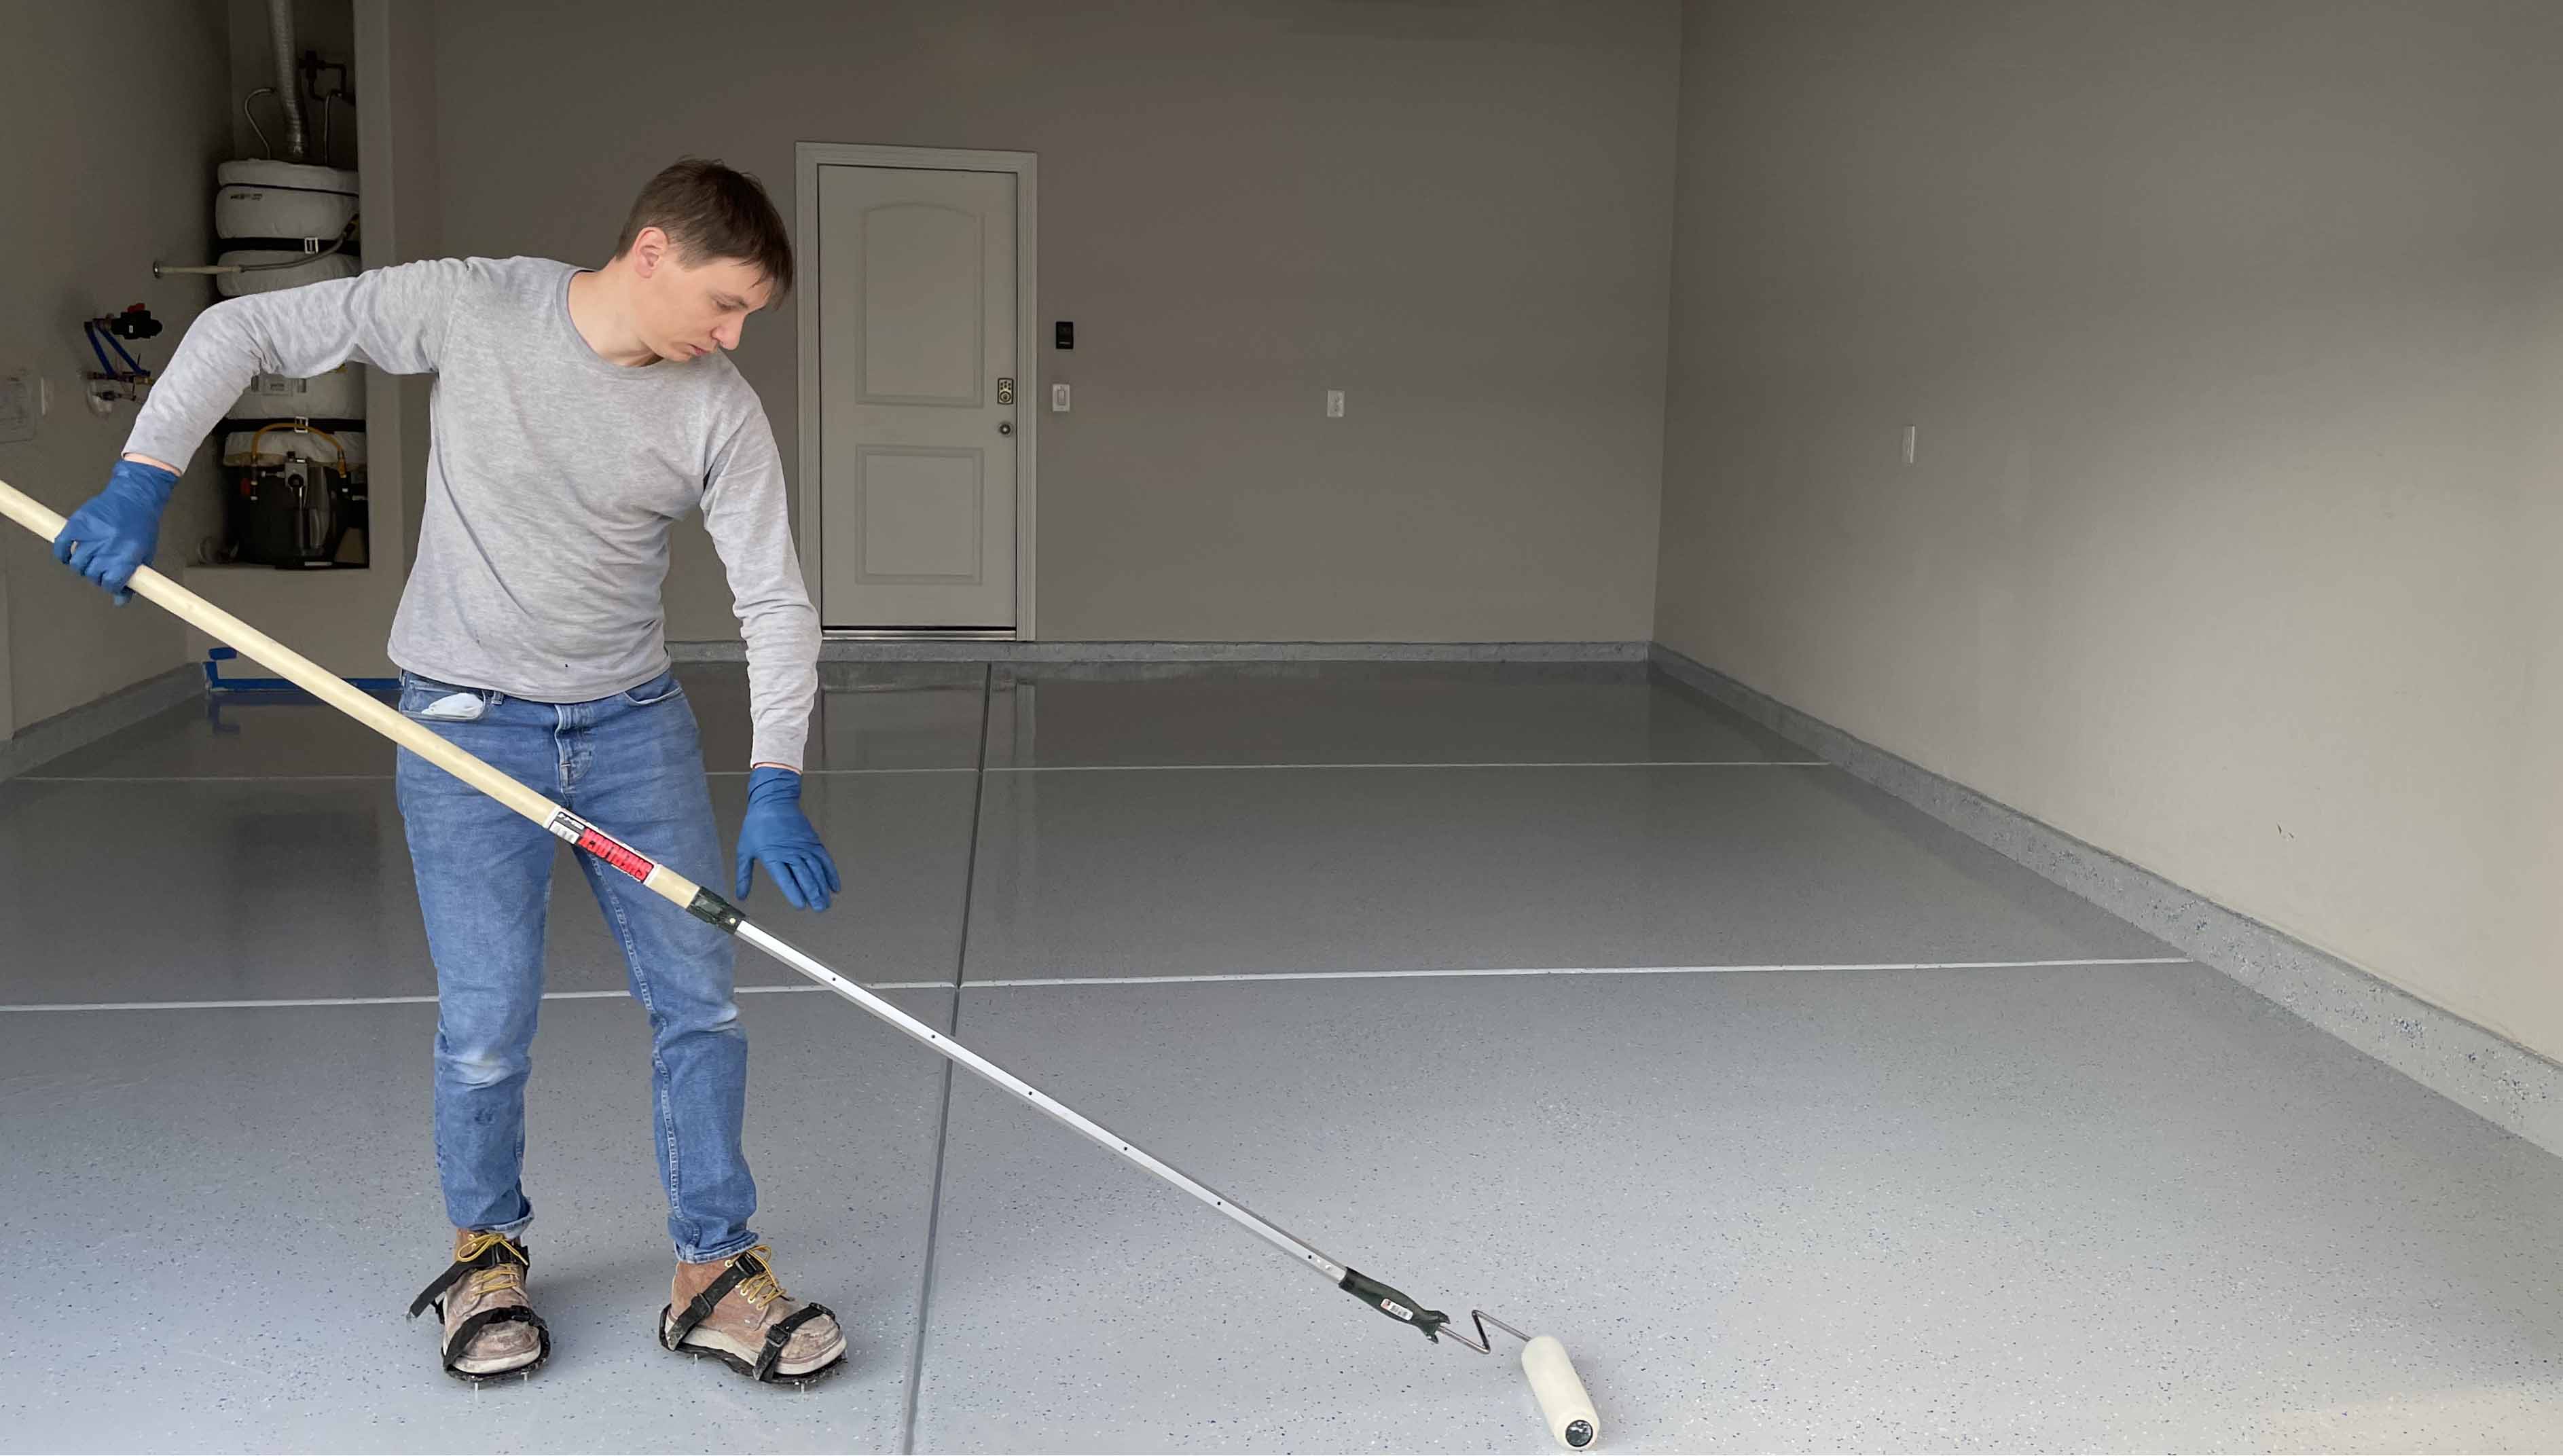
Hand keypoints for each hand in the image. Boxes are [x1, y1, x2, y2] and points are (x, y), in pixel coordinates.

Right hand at [53, 456, 179, 603]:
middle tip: (102, 567)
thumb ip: (134, 579)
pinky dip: (62, 554)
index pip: (110, 584)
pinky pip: (61, 546)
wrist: (133, 497)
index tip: (113, 581)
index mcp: (126, 557)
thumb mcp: (145, 554)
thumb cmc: (142, 527)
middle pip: (92, 575)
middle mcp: (106, 548)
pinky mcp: (76, 524)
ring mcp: (90, 536)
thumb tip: (119, 601)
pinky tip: (69, 555)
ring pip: (77, 565)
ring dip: (82, 566)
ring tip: (90, 559)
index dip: (111, 586)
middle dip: (97, 576)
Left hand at [734, 766, 840, 911]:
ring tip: (826, 903)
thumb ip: (744, 875)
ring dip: (823, 887)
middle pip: (805, 876)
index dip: (794, 893)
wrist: (773, 801)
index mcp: (772, 856)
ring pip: (817, 870)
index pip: (786, 878)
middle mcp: (790, 853)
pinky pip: (825, 859)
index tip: (801, 906)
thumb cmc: (756, 826)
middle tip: (819, 909)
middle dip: (814, 894)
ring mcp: (804, 847)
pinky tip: (835, 886)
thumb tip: (741, 896)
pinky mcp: (813, 841)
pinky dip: (831, 873)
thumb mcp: (745, 850)